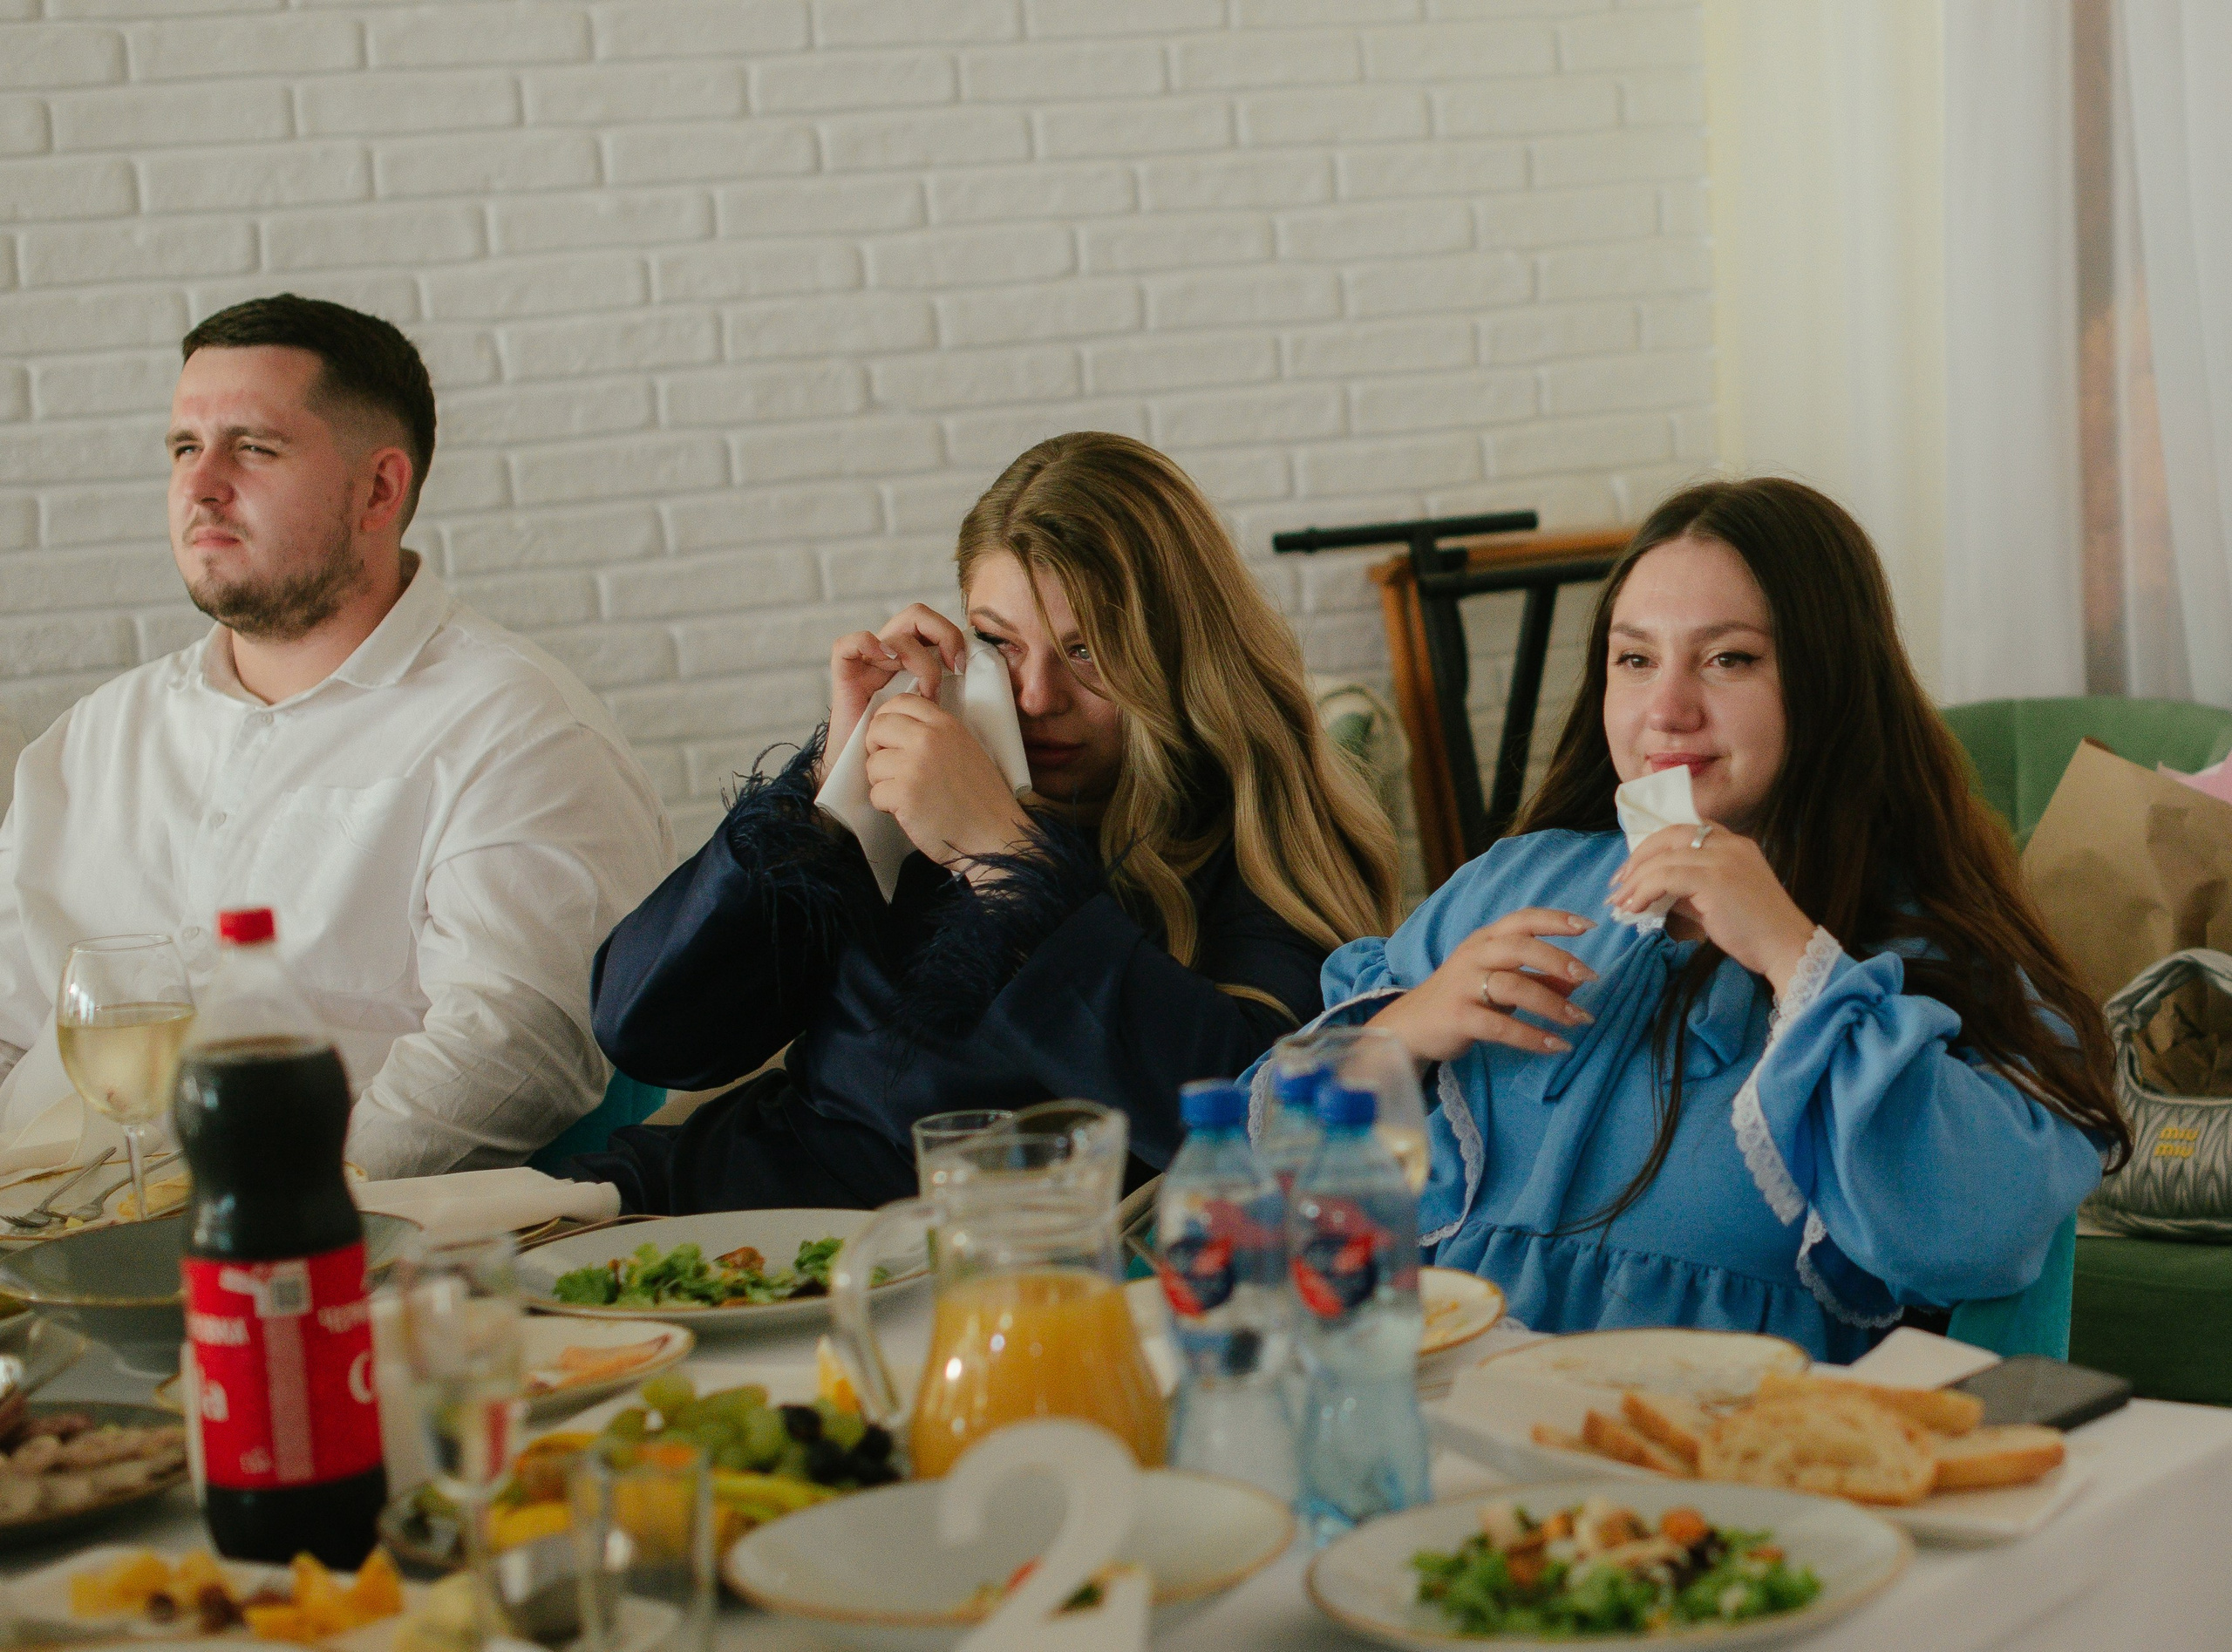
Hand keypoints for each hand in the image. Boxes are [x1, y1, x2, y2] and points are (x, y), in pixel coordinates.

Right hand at [825, 604, 967, 780]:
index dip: (952, 635)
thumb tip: (986, 673)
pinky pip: (847, 645)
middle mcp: (890, 659)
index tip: (964, 666)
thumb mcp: (940, 718)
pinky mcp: (845, 678)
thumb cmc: (910, 754)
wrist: (869, 780)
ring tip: (924, 692)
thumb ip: (956, 693)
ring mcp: (867, 666)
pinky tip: (886, 661)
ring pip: (894, 632)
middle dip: (941, 634)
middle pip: (916, 616)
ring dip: (917, 658)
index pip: (933, 626)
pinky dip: (867, 644)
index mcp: (913, 663)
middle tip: (953, 666)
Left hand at [863, 693, 1031, 884]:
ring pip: (873, 764)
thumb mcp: (966, 750)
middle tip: (889, 768)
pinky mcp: (904, 794)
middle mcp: (928, 739)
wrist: (994, 835)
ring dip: (882, 782)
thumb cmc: (981, 800)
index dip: (887, 718)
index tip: (889, 737)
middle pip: (878, 727)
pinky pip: (875, 793)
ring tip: (906, 794)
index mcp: (946, 725)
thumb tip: (900, 729)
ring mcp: (915, 765)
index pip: (901, 702)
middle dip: (876, 748)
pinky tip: (908, 811)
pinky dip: (887, 806)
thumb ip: (937, 735)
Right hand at [1367, 908, 1598, 1063]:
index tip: (1588, 927)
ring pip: (1515, 986)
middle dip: (1559, 960)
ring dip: (1553, 1004)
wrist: (1410, 1026)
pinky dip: (1533, 1037)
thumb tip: (1576, 981)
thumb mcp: (1498, 982)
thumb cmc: (1460, 998)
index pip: (1522, 920)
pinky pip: (1502, 1026)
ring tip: (1580, 1020)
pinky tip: (1556, 1045)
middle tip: (1590, 977)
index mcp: (1484, 940)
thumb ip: (1536, 978)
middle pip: (1520, 947)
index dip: (1556, 920)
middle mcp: (1474, 956)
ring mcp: (1464, 986)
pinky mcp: (1459, 1017)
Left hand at [1609, 822, 1816, 992]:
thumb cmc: (1755, 931)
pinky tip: (1635, 907)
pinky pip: (1665, 877)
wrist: (1785, 948)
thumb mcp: (1718, 901)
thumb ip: (1689, 889)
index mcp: (1735, 843)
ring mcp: (1722, 858)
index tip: (1634, 868)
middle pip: (1669, 835)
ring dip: (1635, 880)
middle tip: (1619, 883)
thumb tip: (1653, 891)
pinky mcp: (1714, 879)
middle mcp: (1729, 843)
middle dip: (1638, 857)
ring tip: (1621, 902)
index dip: (1654, 845)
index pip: (1685, 830)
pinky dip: (1644, 890)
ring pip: (1662, 858)